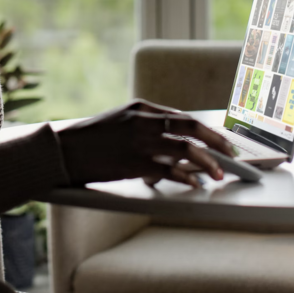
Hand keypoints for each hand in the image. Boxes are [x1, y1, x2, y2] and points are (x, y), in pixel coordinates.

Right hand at [55, 99, 235, 187]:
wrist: (62, 151)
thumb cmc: (88, 140)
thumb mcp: (117, 122)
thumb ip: (143, 127)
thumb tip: (171, 142)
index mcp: (141, 108)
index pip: (182, 116)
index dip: (205, 130)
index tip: (219, 140)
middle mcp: (144, 121)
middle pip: (192, 127)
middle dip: (217, 141)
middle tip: (232, 154)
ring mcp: (141, 142)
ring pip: (187, 148)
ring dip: (208, 162)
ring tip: (219, 173)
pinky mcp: (135, 163)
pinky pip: (170, 170)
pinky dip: (187, 177)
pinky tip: (195, 184)